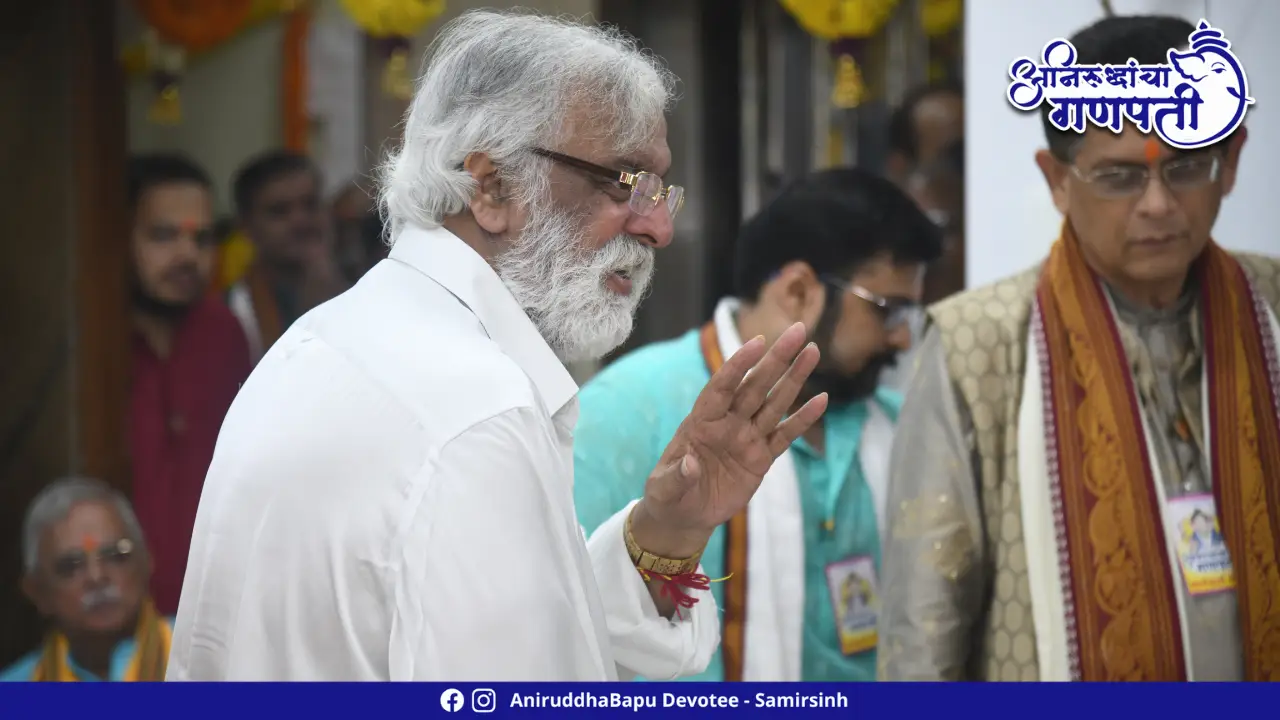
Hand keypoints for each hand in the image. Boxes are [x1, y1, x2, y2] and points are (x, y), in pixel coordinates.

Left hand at [629, 322, 826, 558]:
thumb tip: (690, 464)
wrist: (684, 515)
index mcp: (701, 421)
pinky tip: (821, 400)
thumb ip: (677, 476)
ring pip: (774, 403)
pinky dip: (802, 420)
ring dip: (794, 378)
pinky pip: (785, 436)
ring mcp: (747, 438)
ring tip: (813, 351)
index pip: (722, 387)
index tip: (758, 343)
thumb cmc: (669, 495)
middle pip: (755, 386)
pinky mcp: (761, 458)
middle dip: (777, 359)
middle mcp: (727, 423)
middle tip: (799, 330)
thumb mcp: (665, 490)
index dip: (738, 365)